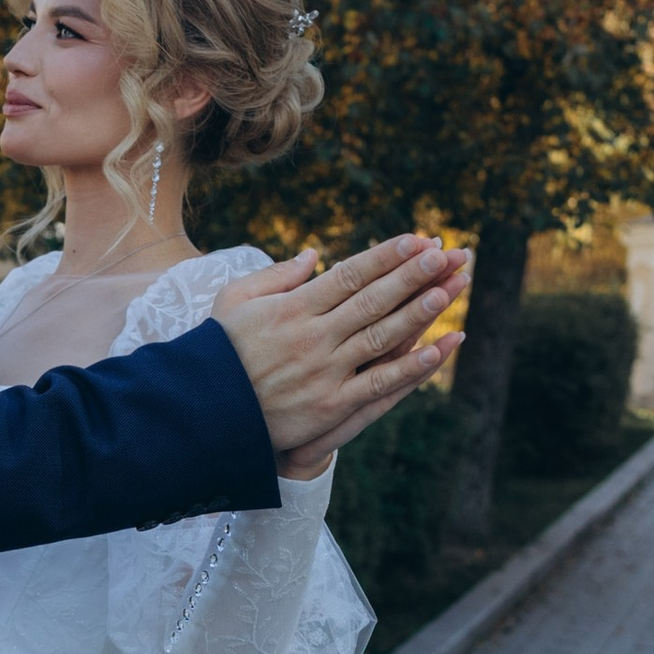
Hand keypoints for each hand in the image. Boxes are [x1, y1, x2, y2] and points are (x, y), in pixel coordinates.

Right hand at [211, 234, 469, 469]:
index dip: (386, 256)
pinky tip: (438, 350)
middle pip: (373, 300)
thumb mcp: (234, 301)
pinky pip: (380, 384)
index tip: (415, 240)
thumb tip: (315, 255)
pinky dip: (411, 367)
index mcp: (292, 308)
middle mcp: (313, 336)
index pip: (349, 275)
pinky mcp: (330, 406)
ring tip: (450, 290)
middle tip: (447, 255)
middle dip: (413, 275)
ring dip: (419, 312)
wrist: (202, 413)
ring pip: (382, 337)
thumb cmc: (217, 352)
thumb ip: (276, 276)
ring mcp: (325, 372)